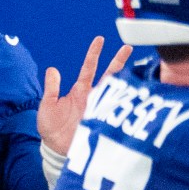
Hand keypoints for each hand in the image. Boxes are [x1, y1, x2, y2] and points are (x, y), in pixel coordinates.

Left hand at [38, 36, 132, 154]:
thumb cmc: (51, 128)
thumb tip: (52, 69)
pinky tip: (138, 95)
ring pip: (117, 90)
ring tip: (140, 68)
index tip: (100, 39)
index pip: (89, 67)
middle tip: (128, 46)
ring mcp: (101, 109)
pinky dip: (127, 103)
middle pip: (109, 75)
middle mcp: (93, 97)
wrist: (56, 150)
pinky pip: (118, 110)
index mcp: (80, 90)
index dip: (94, 54)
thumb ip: (52, 88)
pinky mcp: (104, 122)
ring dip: (127, 79)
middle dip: (119, 61)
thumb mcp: (48, 105)